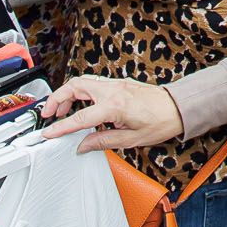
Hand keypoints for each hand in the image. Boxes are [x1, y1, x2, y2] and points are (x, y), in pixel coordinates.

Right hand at [35, 76, 184, 151]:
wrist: (178, 108)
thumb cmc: (162, 122)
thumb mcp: (131, 139)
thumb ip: (103, 141)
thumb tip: (83, 145)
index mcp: (115, 106)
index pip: (80, 117)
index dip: (61, 127)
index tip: (49, 132)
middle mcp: (113, 90)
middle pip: (75, 86)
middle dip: (57, 98)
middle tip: (48, 114)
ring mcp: (116, 84)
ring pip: (82, 82)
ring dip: (67, 93)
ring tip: (61, 110)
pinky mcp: (119, 84)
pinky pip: (93, 84)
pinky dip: (81, 92)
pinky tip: (81, 104)